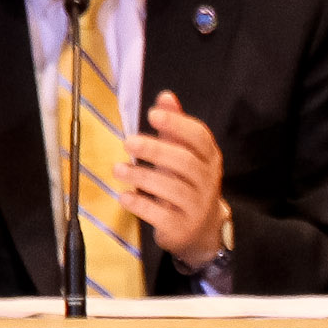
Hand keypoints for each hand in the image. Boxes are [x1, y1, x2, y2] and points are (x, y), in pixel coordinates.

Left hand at [124, 92, 229, 264]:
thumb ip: (175, 128)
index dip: (177, 124)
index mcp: (209, 159)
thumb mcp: (185, 155)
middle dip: (156, 150)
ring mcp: (196, 207)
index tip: (152, 114)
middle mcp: (207, 182)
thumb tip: (166, 96)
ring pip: (173, 189)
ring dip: (143, 177)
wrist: (202, 231)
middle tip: (128, 141)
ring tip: (119, 169)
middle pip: (185, 163)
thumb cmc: (187, 185)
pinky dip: (141, 205)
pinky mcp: (182, 228)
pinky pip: (162, 215)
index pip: (200, 138)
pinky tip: (125, 197)